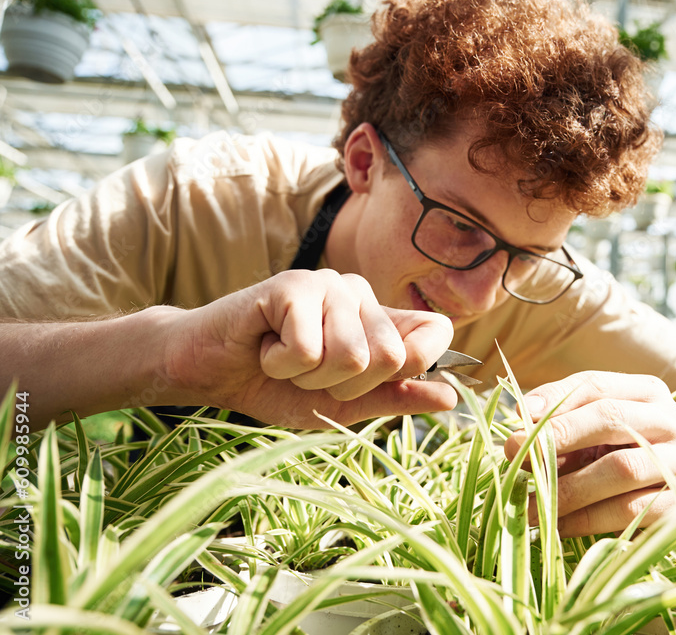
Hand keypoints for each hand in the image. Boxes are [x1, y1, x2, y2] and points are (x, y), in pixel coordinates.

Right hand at [162, 269, 456, 427]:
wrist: (211, 372)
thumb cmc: (277, 385)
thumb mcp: (343, 404)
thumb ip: (396, 398)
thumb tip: (451, 397)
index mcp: (381, 320)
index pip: (436, 330)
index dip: (416, 365)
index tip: (371, 379)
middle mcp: (362, 294)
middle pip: (391, 357)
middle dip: (345, 384)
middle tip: (310, 372)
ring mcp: (329, 283)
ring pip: (352, 355)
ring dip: (309, 376)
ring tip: (286, 359)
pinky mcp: (292, 284)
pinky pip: (308, 348)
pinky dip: (281, 365)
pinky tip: (265, 346)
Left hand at [503, 371, 675, 536]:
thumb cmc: (631, 452)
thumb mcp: (599, 431)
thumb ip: (561, 426)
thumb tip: (515, 438)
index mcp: (649, 392)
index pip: (597, 385)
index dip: (555, 399)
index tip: (519, 417)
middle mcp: (673, 421)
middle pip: (612, 418)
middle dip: (559, 436)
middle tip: (516, 456)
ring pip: (621, 468)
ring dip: (568, 487)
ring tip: (529, 504)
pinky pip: (630, 511)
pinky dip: (588, 519)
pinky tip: (559, 525)